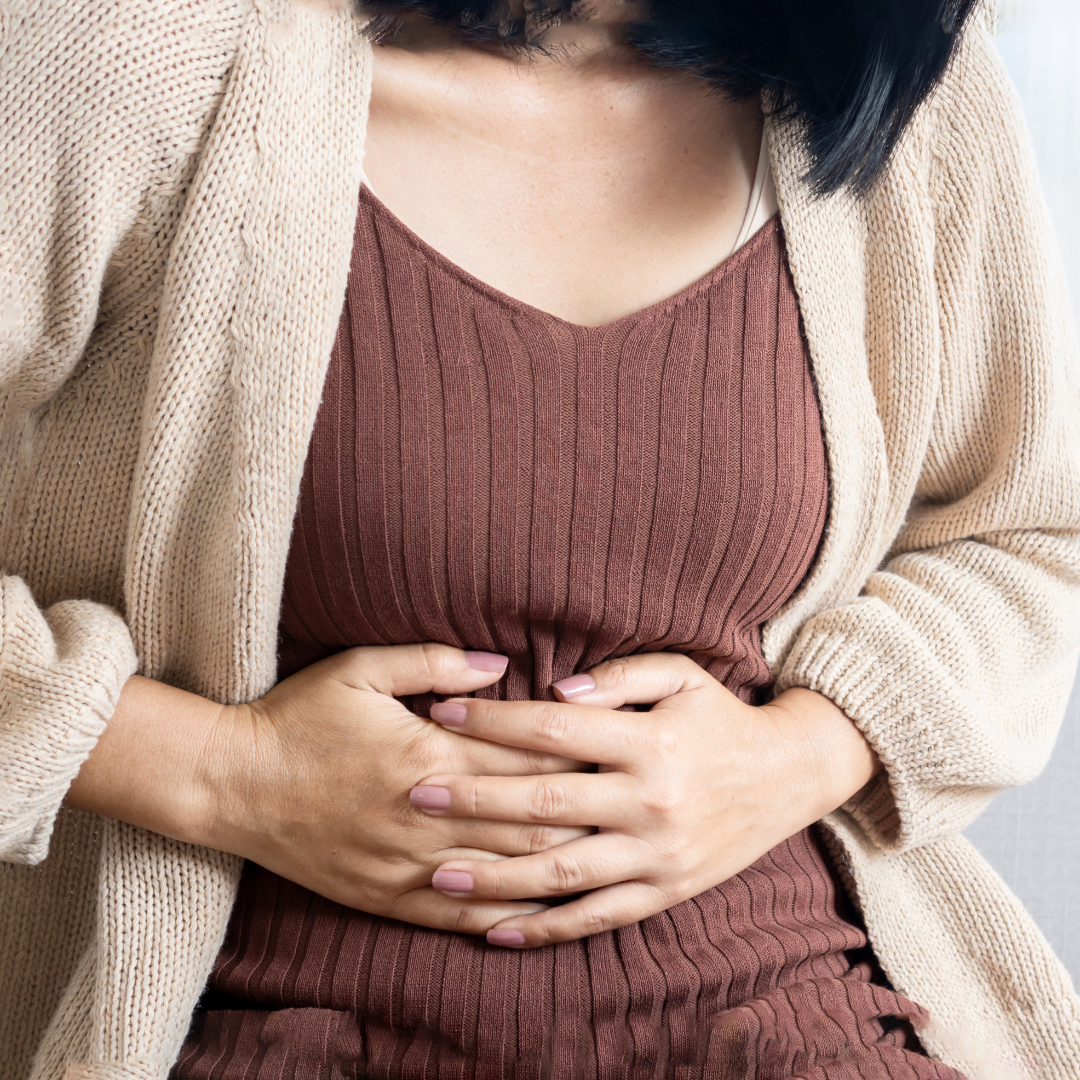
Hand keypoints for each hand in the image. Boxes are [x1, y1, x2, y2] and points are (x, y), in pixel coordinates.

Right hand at [70, 644, 589, 933]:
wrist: (234, 784)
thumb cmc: (299, 718)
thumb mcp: (360, 670)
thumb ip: (433, 662)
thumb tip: (499, 664)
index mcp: (428, 755)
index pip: (525, 760)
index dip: (578, 757)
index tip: (617, 750)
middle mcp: (427, 817)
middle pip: (530, 820)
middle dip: (586, 813)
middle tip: (631, 804)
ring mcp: (409, 865)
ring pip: (506, 875)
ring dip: (562, 867)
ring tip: (611, 857)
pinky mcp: (389, 897)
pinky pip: (462, 916)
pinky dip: (509, 916)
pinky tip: (546, 912)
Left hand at [409, 652, 880, 946]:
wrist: (790, 775)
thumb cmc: (721, 716)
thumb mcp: (681, 675)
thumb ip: (619, 676)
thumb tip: (554, 688)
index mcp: (650, 741)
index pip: (553, 728)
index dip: (493, 719)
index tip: (442, 712)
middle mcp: (651, 801)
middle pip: (546, 802)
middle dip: (474, 799)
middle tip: (415, 795)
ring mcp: (658, 855)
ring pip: (563, 872)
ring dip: (495, 877)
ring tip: (437, 875)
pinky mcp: (666, 891)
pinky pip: (597, 918)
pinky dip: (545, 929)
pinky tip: (495, 931)